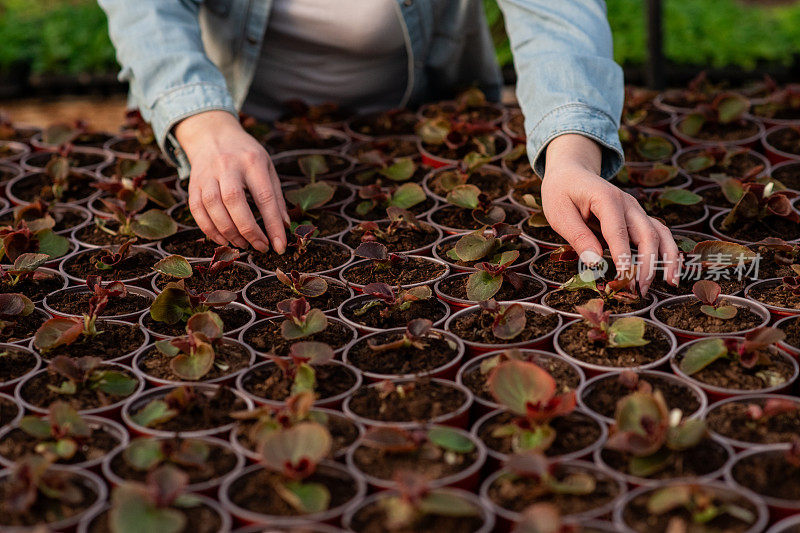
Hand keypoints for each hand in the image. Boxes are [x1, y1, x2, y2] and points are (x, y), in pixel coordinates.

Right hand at [175, 110, 288, 253]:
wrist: (212, 134)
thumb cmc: (246, 155)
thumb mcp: (267, 167)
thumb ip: (276, 196)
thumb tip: (284, 227)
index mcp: (252, 161)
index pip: (264, 197)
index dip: (272, 224)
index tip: (280, 246)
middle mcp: (227, 166)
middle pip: (234, 201)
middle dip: (249, 231)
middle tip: (261, 247)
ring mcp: (207, 174)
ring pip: (213, 207)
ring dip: (229, 232)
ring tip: (244, 245)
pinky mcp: (193, 184)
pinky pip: (197, 211)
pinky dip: (210, 230)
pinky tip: (224, 239)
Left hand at [540, 134, 678, 294]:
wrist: (571, 172)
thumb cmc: (561, 192)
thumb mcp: (559, 213)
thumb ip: (577, 236)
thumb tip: (595, 262)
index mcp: (606, 198)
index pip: (618, 231)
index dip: (623, 257)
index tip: (623, 279)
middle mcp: (627, 203)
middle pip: (646, 233)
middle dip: (647, 263)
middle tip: (640, 289)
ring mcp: (635, 209)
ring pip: (659, 232)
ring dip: (666, 258)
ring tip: (670, 282)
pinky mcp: (637, 217)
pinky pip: (658, 232)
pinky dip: (667, 251)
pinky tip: (669, 270)